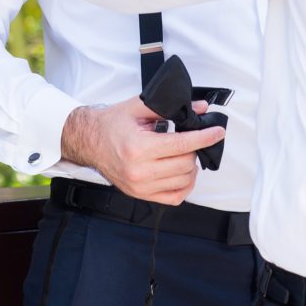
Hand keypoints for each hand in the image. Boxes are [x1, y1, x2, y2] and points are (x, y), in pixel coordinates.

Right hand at [60, 96, 224, 205]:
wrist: (89, 141)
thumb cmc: (112, 123)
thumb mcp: (138, 107)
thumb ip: (169, 107)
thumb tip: (199, 108)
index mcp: (138, 148)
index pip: (181, 145)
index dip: (203, 138)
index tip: (217, 132)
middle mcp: (139, 171)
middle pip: (185, 164)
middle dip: (195, 149)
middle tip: (194, 138)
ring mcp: (140, 187)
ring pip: (183, 182)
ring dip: (191, 167)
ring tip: (186, 153)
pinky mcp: (140, 196)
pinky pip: (173, 198)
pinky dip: (184, 186)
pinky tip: (182, 171)